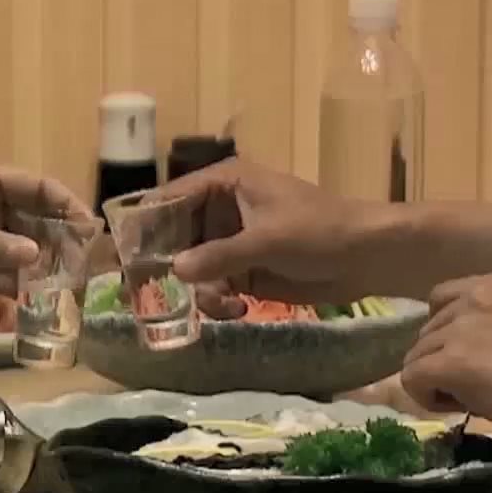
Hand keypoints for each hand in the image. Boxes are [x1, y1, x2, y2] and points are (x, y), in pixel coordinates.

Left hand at [0, 162, 90, 313]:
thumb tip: (39, 257)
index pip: (36, 186)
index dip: (66, 205)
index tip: (92, 231)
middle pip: (34, 221)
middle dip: (61, 242)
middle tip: (89, 270)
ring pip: (19, 253)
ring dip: (42, 269)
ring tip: (71, 292)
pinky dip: (17, 288)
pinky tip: (39, 304)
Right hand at [158, 159, 394, 304]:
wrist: (368, 256)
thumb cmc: (320, 231)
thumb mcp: (267, 240)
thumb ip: (219, 255)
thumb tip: (176, 270)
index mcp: (224, 183)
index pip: (168, 199)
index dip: (144, 225)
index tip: (123, 255)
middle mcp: (220, 209)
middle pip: (174, 237)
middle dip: (168, 268)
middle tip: (149, 297)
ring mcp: (232, 240)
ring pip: (192, 267)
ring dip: (200, 291)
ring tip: (223, 305)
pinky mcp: (244, 268)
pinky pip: (213, 286)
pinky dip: (218, 301)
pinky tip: (238, 309)